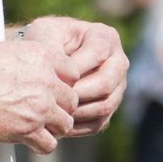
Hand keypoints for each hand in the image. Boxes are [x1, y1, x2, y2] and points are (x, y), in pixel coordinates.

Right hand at [0, 40, 76, 155]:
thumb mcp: (3, 50)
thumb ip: (29, 61)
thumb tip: (38, 69)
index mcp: (41, 55)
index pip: (73, 74)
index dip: (61, 84)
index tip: (47, 91)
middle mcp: (46, 79)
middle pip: (72, 100)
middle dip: (59, 108)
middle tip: (39, 113)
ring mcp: (38, 106)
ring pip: (66, 124)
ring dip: (52, 128)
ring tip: (33, 128)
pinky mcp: (26, 130)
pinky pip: (49, 145)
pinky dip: (40, 146)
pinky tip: (26, 141)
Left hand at [20, 15, 128, 133]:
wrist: (45, 57)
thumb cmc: (44, 41)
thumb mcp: (45, 35)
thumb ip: (53, 50)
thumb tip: (66, 81)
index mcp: (105, 38)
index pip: (98, 54)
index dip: (75, 69)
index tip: (51, 77)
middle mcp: (118, 62)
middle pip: (106, 84)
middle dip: (78, 94)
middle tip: (54, 99)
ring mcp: (117, 86)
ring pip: (105, 106)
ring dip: (77, 112)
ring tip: (54, 112)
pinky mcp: (109, 106)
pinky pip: (98, 123)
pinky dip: (78, 126)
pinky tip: (57, 122)